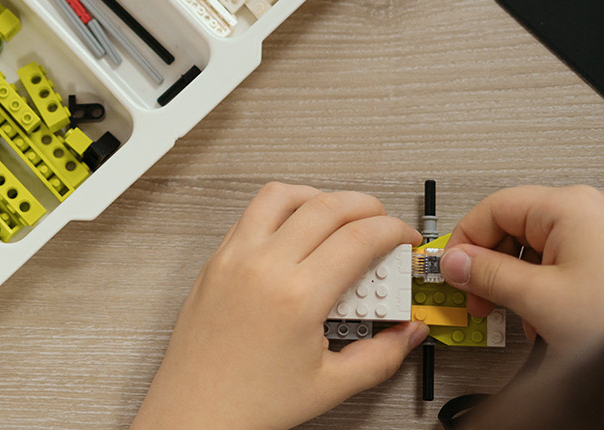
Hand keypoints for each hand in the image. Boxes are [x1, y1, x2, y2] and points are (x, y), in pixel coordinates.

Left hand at [132, 183, 427, 429]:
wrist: (194, 411)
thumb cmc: (249, 402)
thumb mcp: (331, 385)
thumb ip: (382, 355)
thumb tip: (409, 332)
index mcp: (296, 296)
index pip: (359, 237)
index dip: (394, 230)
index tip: (405, 240)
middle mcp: (262, 266)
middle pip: (325, 205)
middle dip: (366, 206)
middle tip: (382, 223)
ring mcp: (233, 258)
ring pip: (279, 195)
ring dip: (317, 196)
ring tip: (338, 217)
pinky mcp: (214, 261)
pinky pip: (249, 215)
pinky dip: (279, 211)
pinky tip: (295, 234)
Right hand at [443, 185, 603, 346]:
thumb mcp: (539, 298)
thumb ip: (487, 275)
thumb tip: (456, 263)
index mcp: (570, 206)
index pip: (492, 208)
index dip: (464, 241)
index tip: (452, 270)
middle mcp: (589, 211)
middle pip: (513, 228)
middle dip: (491, 267)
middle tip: (477, 297)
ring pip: (536, 249)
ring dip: (517, 283)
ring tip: (517, 314)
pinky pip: (562, 263)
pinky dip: (544, 289)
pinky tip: (545, 319)